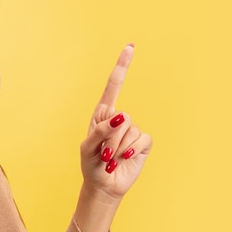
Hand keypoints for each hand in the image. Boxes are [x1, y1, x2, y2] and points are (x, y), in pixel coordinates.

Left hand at [80, 45, 151, 200]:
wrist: (103, 184)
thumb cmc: (91, 164)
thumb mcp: (88, 147)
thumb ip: (101, 130)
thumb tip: (120, 116)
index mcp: (102, 114)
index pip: (114, 86)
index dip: (122, 66)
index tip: (130, 47)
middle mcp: (118, 119)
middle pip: (122, 117)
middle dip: (111, 138)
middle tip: (103, 154)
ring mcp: (131, 130)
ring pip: (130, 130)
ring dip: (118, 148)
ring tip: (111, 159)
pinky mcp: (142, 142)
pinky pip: (142, 139)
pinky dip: (131, 150)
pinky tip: (124, 159)